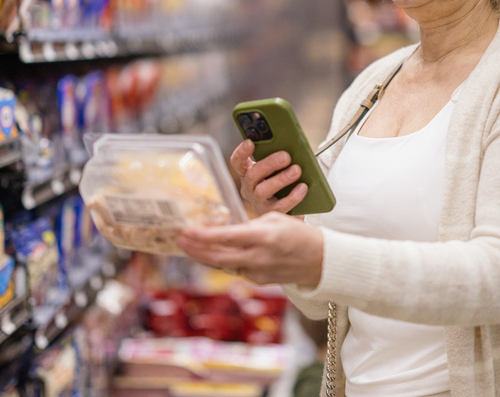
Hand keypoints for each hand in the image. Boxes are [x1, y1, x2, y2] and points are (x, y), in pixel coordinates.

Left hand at [177, 212, 323, 286]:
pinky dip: (225, 260)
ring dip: (206, 255)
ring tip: (191, 245)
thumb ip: (249, 224)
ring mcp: (257, 272)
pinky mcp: (259, 281)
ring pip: (224, 264)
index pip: (226, 237)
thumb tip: (226, 227)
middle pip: (217, 257)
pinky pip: (236, 269)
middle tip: (179, 239)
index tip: (186, 231)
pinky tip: (216, 253)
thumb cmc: (297, 234)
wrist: (319, 260)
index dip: (203, 236)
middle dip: (195, 249)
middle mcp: (258, 257)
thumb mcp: (274, 219)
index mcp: (262, 237)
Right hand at [229, 139, 308, 215]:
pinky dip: (292, 196)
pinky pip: (280, 206)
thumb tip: (292, 148)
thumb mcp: (278, 170)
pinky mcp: (271, 214)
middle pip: (252, 174)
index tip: (250, 142)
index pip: (238, 162)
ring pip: (263, 190)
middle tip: (286, 156)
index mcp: (248, 173)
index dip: (241, 152)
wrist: (291, 211)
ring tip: (296, 170)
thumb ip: (279, 159)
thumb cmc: (283, 185)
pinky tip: (303, 187)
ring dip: (281, 179)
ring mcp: (258, 202)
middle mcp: (249, 188)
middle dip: (269, 163)